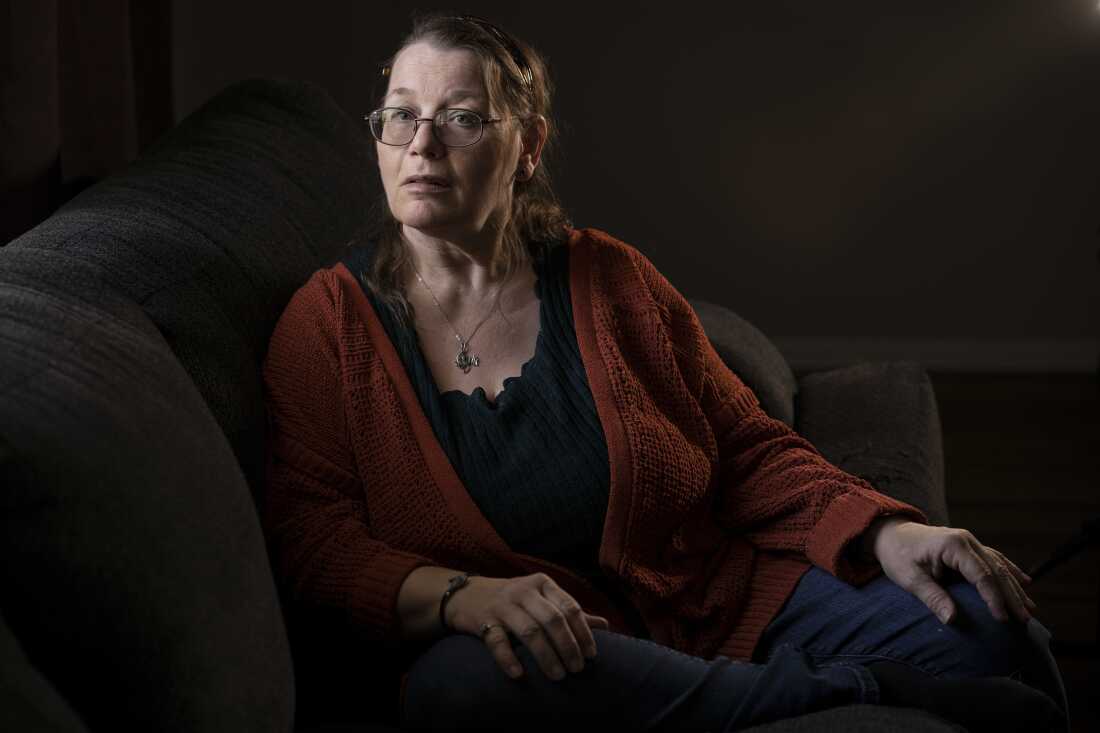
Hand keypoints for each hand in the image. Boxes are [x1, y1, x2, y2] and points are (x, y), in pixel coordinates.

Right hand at [444, 573, 609, 680]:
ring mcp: (502, 605)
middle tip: (577, 669)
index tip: (592, 655)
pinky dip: (508, 658)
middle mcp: (524, 591)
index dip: (583, 632)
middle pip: (552, 619)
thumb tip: (605, 625)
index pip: (569, 607)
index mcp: (543, 584)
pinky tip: (519, 674)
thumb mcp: (542, 598)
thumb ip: (570, 611)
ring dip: (546, 656)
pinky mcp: (482, 620)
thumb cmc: (513, 599)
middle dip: (568, 646)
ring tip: (558, 675)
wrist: (466, 594)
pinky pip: (496, 640)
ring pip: (529, 631)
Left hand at [868, 519, 1036, 624]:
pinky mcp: (969, 547)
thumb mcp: (909, 578)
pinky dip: (1010, 572)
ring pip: (999, 565)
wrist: (891, 534)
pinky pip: (995, 559)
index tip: (1002, 618)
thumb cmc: (897, 555)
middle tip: (1025, 620)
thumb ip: (932, 597)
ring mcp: (970, 542)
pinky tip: (1025, 583)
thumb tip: (953, 620)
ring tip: (1030, 609)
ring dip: (1015, 587)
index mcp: (952, 545)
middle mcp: (966, 540)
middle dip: (1011, 596)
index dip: (993, 597)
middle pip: (996, 570)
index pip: (980, 574)